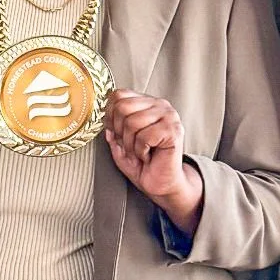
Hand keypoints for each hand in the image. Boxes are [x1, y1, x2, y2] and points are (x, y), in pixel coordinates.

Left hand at [104, 90, 204, 233]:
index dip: (110, 116)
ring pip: (132, 122)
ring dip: (130, 145)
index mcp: (146, 103)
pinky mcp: (173, 130)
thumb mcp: (120, 146)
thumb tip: (106, 122)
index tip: (116, 133)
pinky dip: (141, 151)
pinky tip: (148, 155)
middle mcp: (159, 105)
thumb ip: (112, 130)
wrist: (161, 184)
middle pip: (122, 107)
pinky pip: (144, 136)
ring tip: (139, 152)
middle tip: (129, 146)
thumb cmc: (143, 165)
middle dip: (119, 132)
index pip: (119, 95)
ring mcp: (168, 116)